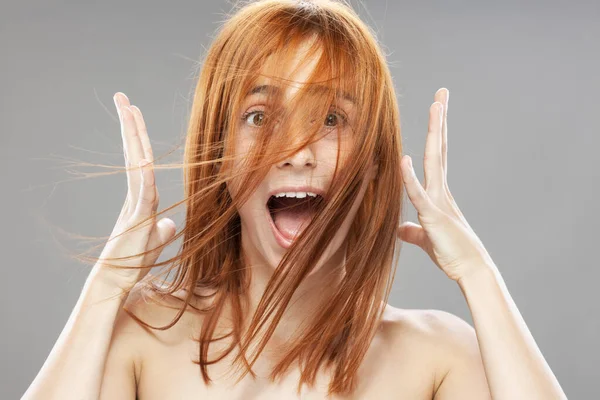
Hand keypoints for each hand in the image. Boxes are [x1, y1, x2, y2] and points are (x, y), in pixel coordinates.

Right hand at [93, 92, 175, 290]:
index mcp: (142, 196)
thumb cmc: (134, 261)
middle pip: (135, 153)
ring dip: (133, 137)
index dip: (139, 136)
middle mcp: (137, 194)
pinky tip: (144, 157)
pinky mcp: (138, 218)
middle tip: (123, 98)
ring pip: (136, 163)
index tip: (133, 112)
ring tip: (127, 110)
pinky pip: (144, 192)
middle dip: (130, 124)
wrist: (117, 279)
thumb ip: (161, 230)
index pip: (141, 159)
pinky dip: (145, 175)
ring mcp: (136, 203)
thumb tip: (170, 224)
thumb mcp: (154, 242)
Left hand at [397, 88, 493, 281]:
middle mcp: (440, 190)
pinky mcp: (433, 216)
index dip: (436, 130)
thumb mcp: (424, 237)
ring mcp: (439, 200)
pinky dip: (409, 178)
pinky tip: (403, 159)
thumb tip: (398, 229)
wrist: (469, 270)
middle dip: (439, 119)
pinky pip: (418, 194)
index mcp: (438, 192)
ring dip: (434, 132)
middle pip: (439, 147)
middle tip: (442, 92)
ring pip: (434, 160)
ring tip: (436, 106)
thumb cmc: (450, 253)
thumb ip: (412, 230)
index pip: (436, 154)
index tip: (438, 107)